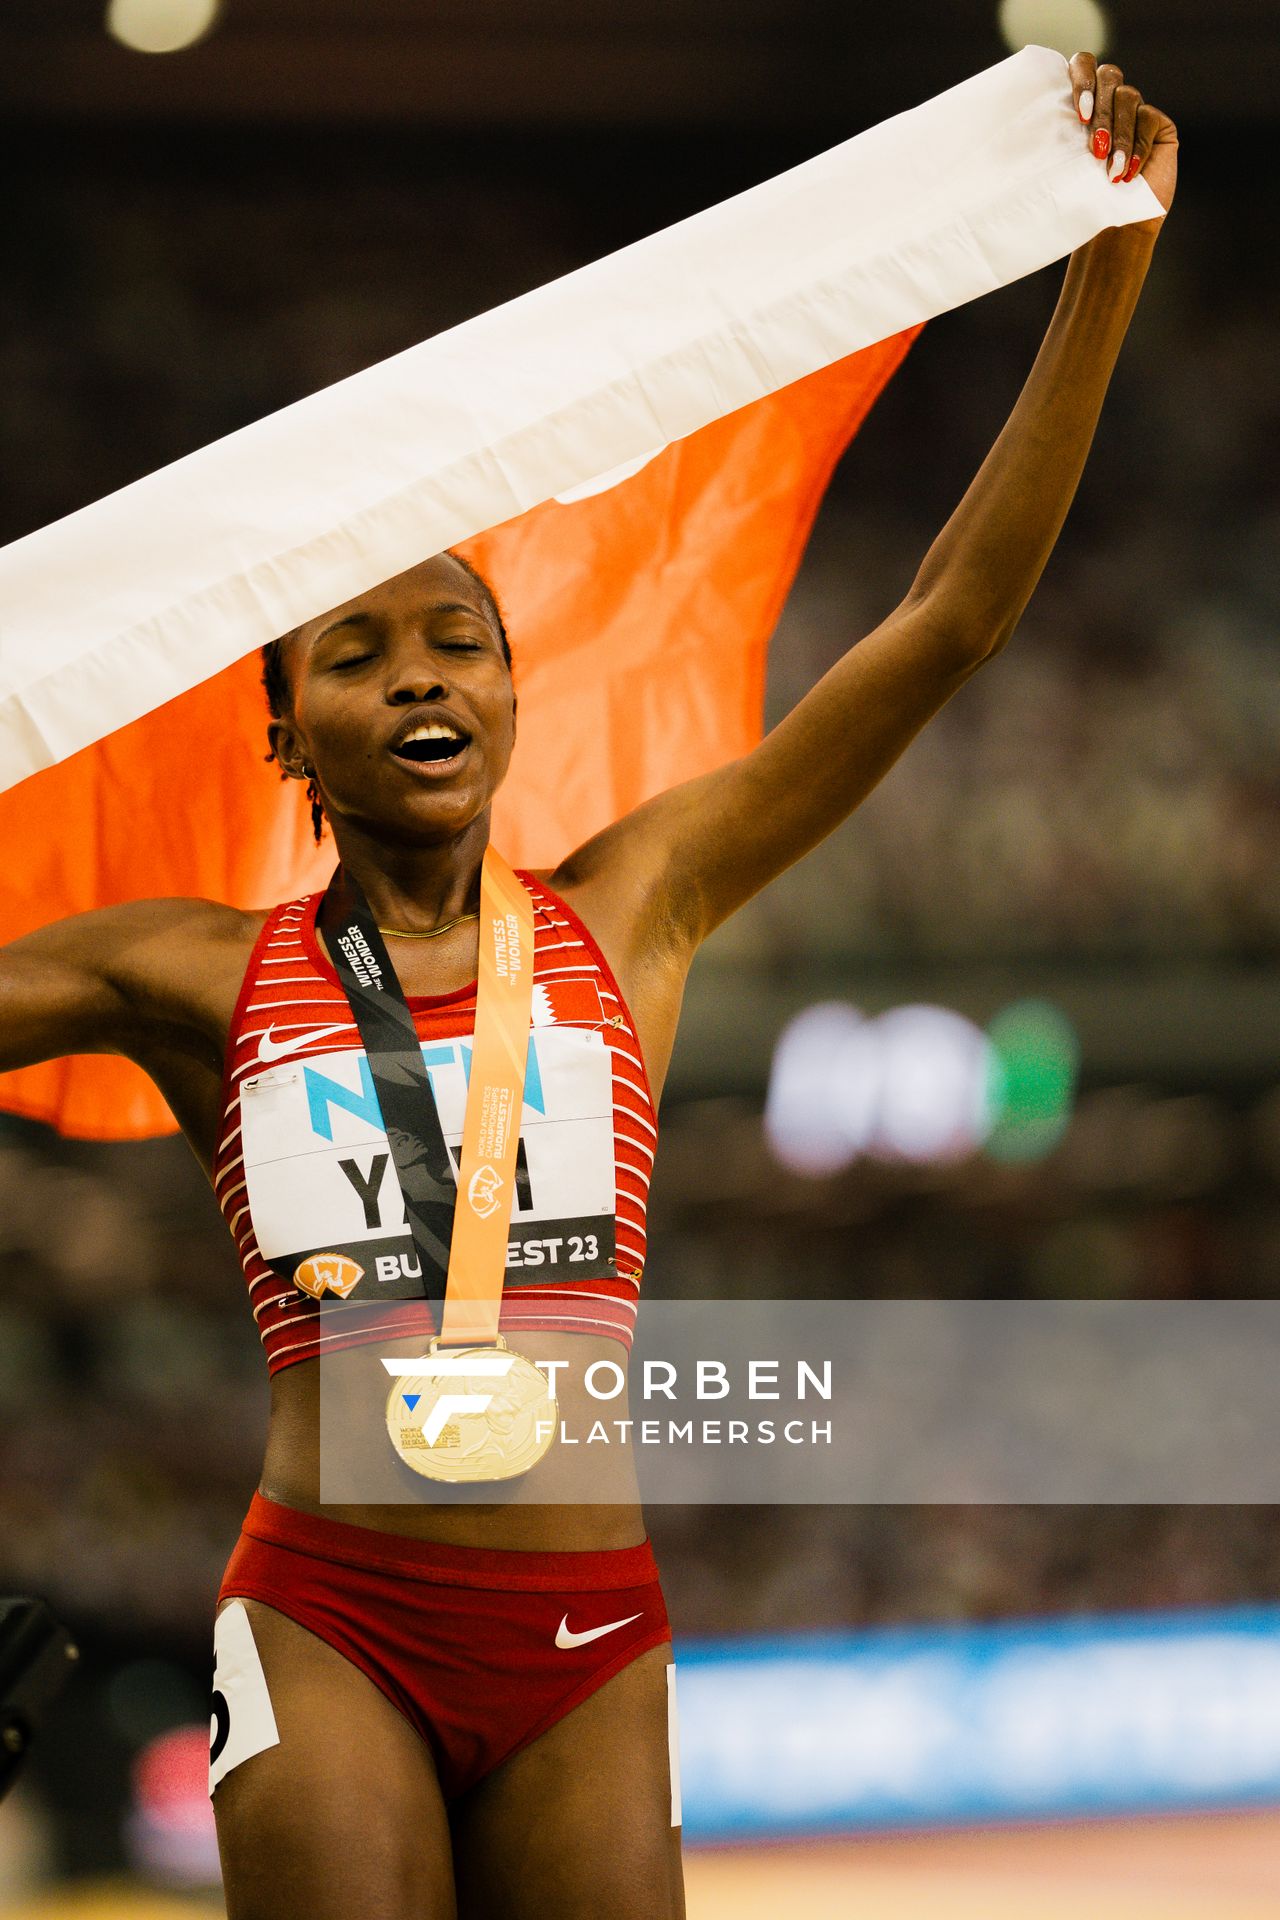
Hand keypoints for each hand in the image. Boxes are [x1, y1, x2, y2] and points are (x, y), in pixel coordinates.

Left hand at [1068, 51, 1177, 221]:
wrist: (1113, 227)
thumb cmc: (1082, 199)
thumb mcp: (1062, 167)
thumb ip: (1055, 138)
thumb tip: (1025, 129)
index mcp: (1082, 100)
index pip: (1083, 64)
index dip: (1082, 80)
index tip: (1079, 116)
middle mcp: (1109, 99)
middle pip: (1108, 77)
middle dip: (1101, 112)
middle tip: (1096, 147)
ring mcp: (1135, 108)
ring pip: (1128, 97)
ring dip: (1118, 135)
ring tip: (1111, 171)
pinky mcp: (1158, 124)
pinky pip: (1148, 119)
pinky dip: (1137, 147)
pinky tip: (1129, 173)